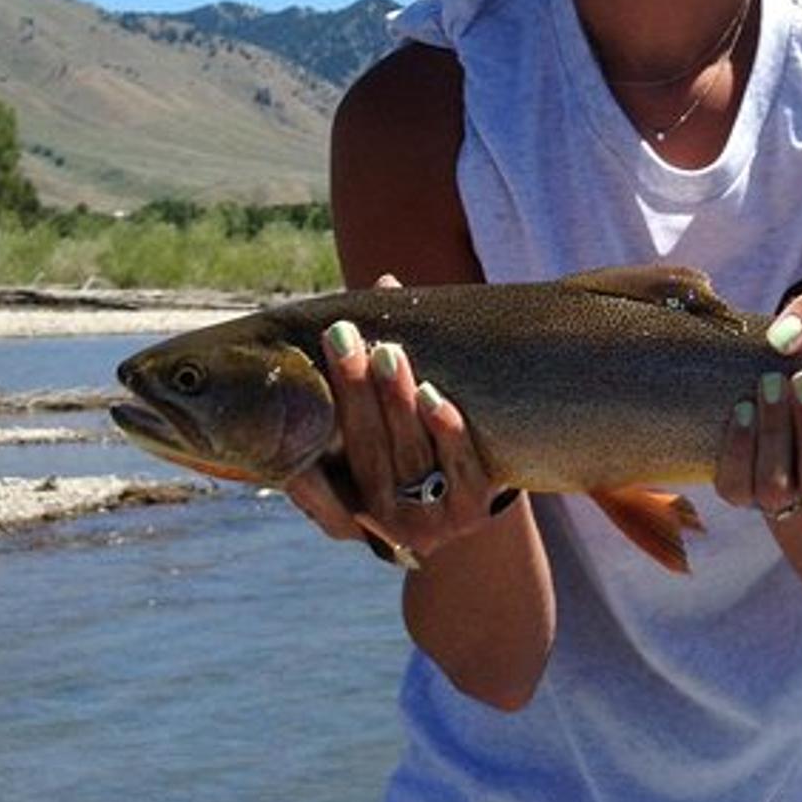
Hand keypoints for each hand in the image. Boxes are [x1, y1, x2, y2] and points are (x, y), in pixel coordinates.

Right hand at [285, 274, 510, 565]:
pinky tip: (433, 394)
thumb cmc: (418, 434)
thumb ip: (378, 362)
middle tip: (344, 335)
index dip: (322, 401)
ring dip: (395, 401)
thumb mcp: (388, 410)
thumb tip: (388, 280)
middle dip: (353, 390)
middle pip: (362, 450)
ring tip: (389, 353)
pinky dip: (444, 430)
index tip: (322, 345)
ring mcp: (426, 521)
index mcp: (344, 500)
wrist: (483, 487)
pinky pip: (456, 468)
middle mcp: (378, 519)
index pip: (318, 457)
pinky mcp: (471, 513)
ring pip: (407, 455)